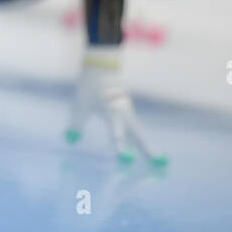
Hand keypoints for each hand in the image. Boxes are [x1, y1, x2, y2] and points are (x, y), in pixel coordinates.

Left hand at [66, 44, 165, 166]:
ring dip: (146, 146)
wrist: (102, 66)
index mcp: (112, 112)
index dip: (121, 149)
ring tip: (156, 161)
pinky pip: (135, 127)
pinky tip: (141, 146)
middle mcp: (124, 114)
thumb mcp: (81, 105)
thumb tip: (71, 141)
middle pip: (138, 136)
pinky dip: (139, 138)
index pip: (117, 135)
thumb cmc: (90, 86)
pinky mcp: (127, 109)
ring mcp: (128, 111)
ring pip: (139, 132)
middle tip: (159, 165)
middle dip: (147, 151)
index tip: (126, 161)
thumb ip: (77, 123)